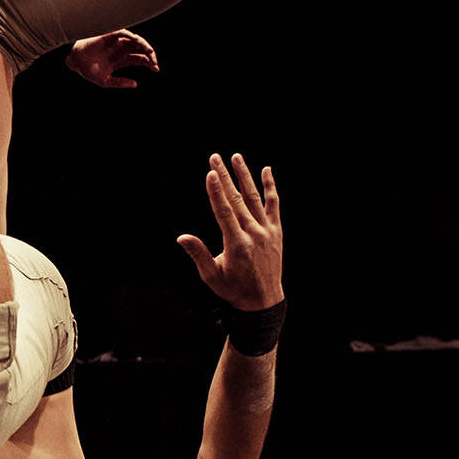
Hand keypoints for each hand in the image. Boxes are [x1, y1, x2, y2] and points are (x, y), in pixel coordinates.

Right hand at [64, 29, 157, 88]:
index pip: (140, 59)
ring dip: (144, 45)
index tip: (156, 69)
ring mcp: (116, 42)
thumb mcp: (105, 81)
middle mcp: (121, 49)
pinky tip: (137, 41)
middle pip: (141, 49)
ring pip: (135, 40)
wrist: (75, 62)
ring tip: (150, 53)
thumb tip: (136, 84)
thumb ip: (120, 83)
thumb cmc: (87, 71)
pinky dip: (132, 36)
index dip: (150, 63)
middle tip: (155, 63)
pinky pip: (124, 32)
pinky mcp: (110, 35)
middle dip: (150, 55)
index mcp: (121, 59)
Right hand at [177, 153, 282, 310]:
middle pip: (236, 200)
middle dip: (224, 177)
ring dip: (244, 176)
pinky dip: (270, 187)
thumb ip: (198, 254)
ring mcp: (267, 231)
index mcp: (236, 244)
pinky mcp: (276, 232)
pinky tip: (266, 171)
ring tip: (235, 158)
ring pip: (254, 198)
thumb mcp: (212, 276)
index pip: (224, 212)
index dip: (216, 191)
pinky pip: (273, 205)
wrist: (263, 301)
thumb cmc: (233, 289)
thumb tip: (182, 237)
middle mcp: (253, 234)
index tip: (210, 173)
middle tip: (215, 158)